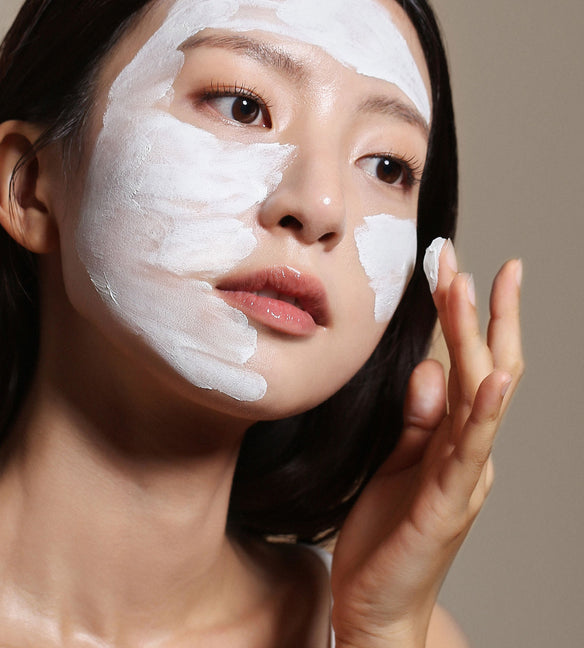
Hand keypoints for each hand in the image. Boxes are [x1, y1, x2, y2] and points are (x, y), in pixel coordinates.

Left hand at [329, 241, 522, 647]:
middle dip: (474, 309)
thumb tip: (428, 366)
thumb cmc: (387, 534)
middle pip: (481, 367)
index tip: (458, 266)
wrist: (376, 607)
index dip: (467, 316)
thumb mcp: (394, 462)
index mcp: (453, 440)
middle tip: (458, 257)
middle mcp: (469, 452)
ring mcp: (464, 477)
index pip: (466, 365)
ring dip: (475, 339)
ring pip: (477, 396)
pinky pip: (467, 449)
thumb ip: (415, 418)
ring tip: (474, 288)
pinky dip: (482, 410)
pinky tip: (489, 376)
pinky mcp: (445, 503)